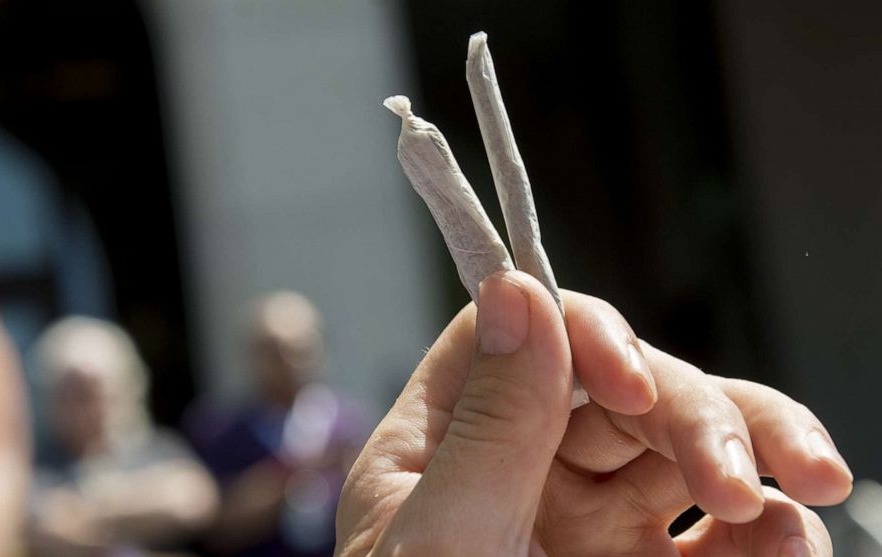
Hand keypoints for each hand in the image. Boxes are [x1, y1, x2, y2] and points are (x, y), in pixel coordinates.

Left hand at [335, 271, 850, 555]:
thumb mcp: (443, 541)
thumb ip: (489, 426)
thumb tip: (518, 292)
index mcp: (445, 447)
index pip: (518, 338)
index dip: (582, 333)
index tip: (631, 382)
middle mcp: (524, 471)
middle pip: (624, 387)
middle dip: (696, 411)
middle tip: (742, 472)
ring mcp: (591, 522)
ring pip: (685, 447)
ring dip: (754, 455)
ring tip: (803, 492)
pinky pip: (720, 533)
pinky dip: (767, 530)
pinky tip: (787, 540)